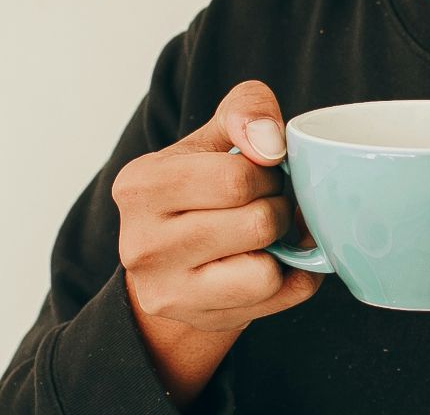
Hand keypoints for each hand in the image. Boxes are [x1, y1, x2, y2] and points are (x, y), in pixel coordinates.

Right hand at [111, 79, 324, 333]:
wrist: (174, 258)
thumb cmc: (201, 185)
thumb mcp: (216, 134)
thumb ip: (246, 110)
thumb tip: (270, 143)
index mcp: (140, 185)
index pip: (236, 178)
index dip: (268, 172)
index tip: (261, 172)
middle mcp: (142, 243)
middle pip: (257, 222)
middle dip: (279, 206)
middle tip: (267, 202)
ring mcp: (166, 290)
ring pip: (266, 271)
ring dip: (283, 247)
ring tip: (264, 233)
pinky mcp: (195, 319)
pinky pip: (275, 298)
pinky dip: (289, 277)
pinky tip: (269, 261)